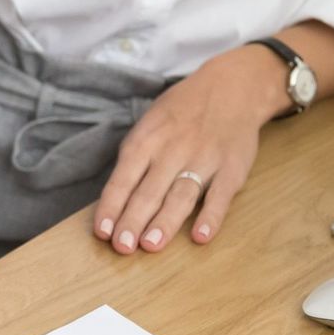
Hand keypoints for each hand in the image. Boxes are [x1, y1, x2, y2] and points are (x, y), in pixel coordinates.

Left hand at [92, 45, 288, 253]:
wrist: (232, 87)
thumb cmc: (181, 112)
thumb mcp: (149, 124)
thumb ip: (134, 159)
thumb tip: (115, 200)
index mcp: (146, 140)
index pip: (122, 179)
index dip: (111, 207)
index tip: (102, 232)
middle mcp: (172, 150)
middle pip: (149, 191)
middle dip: (133, 220)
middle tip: (122, 247)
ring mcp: (204, 159)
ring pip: (181, 195)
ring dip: (165, 222)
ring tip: (151, 246)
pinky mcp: (232, 168)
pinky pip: (220, 195)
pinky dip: (211, 216)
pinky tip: (201, 237)